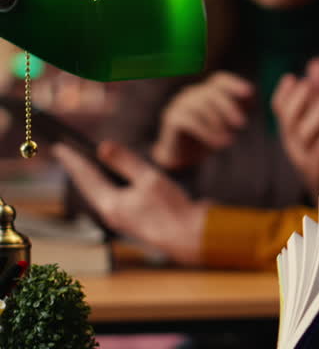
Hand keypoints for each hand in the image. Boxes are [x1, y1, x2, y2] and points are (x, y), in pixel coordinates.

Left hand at [53, 141, 208, 265]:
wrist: (190, 238)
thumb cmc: (172, 209)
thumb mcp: (149, 178)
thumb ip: (125, 162)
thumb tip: (103, 147)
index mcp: (110, 205)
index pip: (86, 177)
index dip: (73, 160)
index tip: (60, 147)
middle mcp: (111, 214)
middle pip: (89, 188)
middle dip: (79, 171)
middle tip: (69, 155)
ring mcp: (123, 220)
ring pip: (102, 195)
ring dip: (94, 179)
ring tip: (87, 167)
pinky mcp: (135, 222)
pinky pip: (115, 201)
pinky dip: (109, 187)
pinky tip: (115, 183)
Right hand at [152, 72, 251, 169]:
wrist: (183, 158)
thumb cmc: (208, 138)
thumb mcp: (227, 124)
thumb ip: (238, 110)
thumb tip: (251, 96)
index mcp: (206, 91)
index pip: (220, 80)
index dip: (235, 84)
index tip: (249, 93)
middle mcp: (191, 93)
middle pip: (212, 93)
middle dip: (229, 108)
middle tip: (242, 124)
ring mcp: (179, 104)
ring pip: (201, 106)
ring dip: (218, 125)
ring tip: (229, 141)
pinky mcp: (171, 118)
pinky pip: (191, 121)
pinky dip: (207, 133)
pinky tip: (217, 144)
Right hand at [273, 58, 318, 199]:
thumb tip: (317, 62)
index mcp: (291, 128)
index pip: (279, 109)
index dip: (284, 94)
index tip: (292, 77)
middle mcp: (293, 142)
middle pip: (289, 120)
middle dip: (298, 100)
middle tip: (310, 83)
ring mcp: (304, 157)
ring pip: (304, 135)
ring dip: (317, 115)